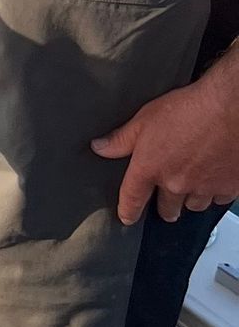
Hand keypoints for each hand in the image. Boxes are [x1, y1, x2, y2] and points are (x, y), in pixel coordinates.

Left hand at [92, 51, 238, 225]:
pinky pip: (218, 200)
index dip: (128, 211)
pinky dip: (214, 192)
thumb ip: (122, 138)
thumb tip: (100, 147)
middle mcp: (175, 184)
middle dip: (164, 206)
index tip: (126, 217)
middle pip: (166, 208)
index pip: (132, 199)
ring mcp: (203, 188)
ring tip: (189, 185)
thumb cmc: (189, 109)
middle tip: (165, 199)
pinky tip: (212, 179)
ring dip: (189, 199)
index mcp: (150, 168)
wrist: (229, 110)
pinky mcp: (227, 187)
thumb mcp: (145, 118)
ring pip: (193, 205)